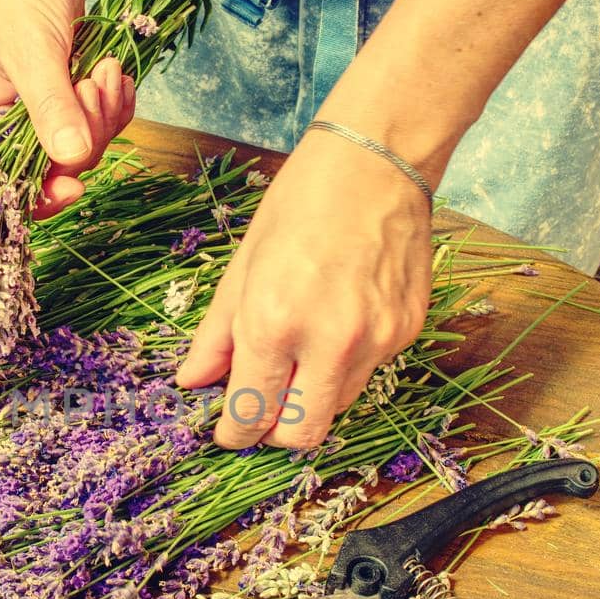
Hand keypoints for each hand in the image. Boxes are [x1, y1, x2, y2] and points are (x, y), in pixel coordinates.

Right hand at [0, 0, 134, 214]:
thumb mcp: (34, 48)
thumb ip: (51, 106)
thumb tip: (71, 159)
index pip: (4, 183)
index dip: (40, 194)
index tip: (76, 187)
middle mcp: (4, 121)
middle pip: (54, 167)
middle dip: (85, 132)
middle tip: (92, 84)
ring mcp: (39, 106)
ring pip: (83, 144)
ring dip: (104, 112)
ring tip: (103, 67)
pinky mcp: (68, 90)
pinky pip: (99, 119)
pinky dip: (113, 100)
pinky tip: (113, 69)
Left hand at [175, 132, 434, 448]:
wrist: (376, 163)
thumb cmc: (301, 204)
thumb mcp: (242, 266)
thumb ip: (217, 334)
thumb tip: (192, 381)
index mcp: (274, 323)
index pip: (250, 415)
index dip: (234, 433)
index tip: (228, 431)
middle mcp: (329, 342)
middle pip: (301, 436)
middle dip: (275, 432)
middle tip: (262, 408)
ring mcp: (377, 341)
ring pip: (338, 406)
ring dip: (312, 397)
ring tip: (300, 351)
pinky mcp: (407, 332)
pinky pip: (369, 373)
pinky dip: (346, 365)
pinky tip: (337, 322)